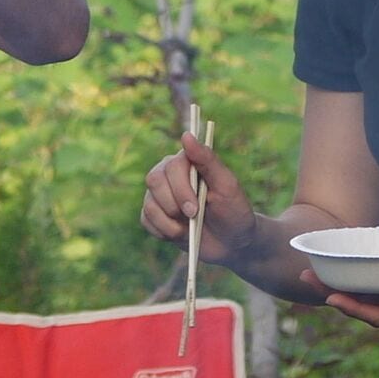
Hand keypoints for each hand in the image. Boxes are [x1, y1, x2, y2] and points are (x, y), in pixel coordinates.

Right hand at [140, 130, 260, 261]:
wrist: (231, 242)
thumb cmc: (233, 210)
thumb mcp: (226, 185)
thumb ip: (207, 160)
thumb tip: (186, 135)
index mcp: (187, 162)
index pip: (172, 166)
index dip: (180, 188)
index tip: (194, 208)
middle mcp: (169, 175)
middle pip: (154, 180)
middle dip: (173, 204)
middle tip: (193, 217)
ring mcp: (159, 195)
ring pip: (149, 204)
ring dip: (169, 222)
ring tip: (189, 227)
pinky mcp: (153, 215)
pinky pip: (146, 220)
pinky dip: (163, 231)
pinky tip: (179, 233)